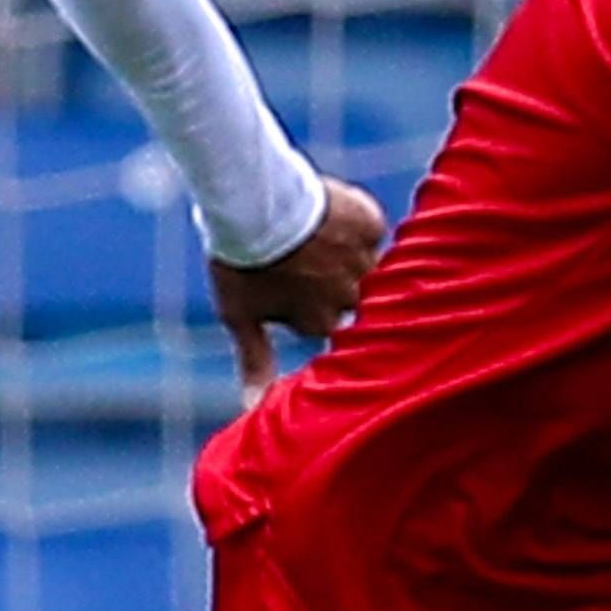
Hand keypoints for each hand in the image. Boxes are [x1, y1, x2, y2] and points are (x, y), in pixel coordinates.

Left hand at [207, 178, 390, 404]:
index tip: (294, 291)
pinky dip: (354, 224)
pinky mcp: (370, 223)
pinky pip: (371, 229)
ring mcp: (363, 259)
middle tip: (307, 262)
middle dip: (334, 284)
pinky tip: (330, 216)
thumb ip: (255, 361)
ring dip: (345, 255)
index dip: (309, 307)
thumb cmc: (241, 262)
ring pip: (367, 264)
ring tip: (316, 238)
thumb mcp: (240, 315)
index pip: (326, 324)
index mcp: (321, 321)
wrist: (251, 201)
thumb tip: (252, 408)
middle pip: (352, 297)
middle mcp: (349, 295)